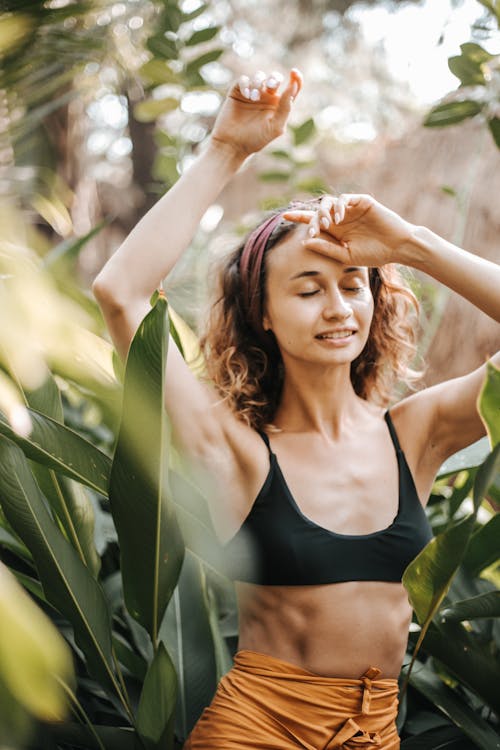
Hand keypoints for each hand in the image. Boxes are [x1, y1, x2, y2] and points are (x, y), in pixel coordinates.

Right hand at [209, 68, 302, 159]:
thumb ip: (285, 107)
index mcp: (278, 106)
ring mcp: (252, 94)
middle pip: (275, 79)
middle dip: (274, 78)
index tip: (294, 72)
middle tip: (271, 85)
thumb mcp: (275, 127)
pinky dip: (246, 84)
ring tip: (254, 97)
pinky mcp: (237, 92)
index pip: (291, 89)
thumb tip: (293, 86)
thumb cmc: (255, 140)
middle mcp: (266, 98)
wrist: (232, 145)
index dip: (295, 78)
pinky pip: (244, 80)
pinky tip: (246, 95)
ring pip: (259, 77)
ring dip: (258, 82)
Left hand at [282, 194, 413, 266]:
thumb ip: (327, 248)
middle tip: (316, 230)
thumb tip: (305, 242)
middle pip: (318, 211)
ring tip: (327, 224)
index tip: (284, 215)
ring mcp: (351, 209)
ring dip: (324, 212)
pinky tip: (338, 217)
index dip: (299, 217)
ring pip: (328, 202)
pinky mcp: (362, 201)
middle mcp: (341, 218)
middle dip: (312, 219)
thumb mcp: (346, 255)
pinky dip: (338, 206)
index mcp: (336, 231)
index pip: (313, 222)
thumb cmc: (374, 254)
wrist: (397, 247)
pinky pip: (344, 198)